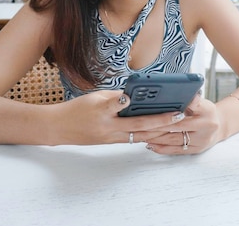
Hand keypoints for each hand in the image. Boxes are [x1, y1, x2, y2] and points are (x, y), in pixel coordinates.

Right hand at [52, 90, 186, 144]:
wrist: (58, 128)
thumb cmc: (77, 109)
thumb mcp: (95, 97)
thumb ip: (117, 97)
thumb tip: (136, 95)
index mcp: (104, 114)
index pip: (128, 111)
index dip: (147, 109)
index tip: (162, 104)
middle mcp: (110, 129)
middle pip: (141, 128)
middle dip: (162, 122)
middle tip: (180, 115)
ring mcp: (112, 138)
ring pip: (141, 136)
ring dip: (160, 132)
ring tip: (176, 124)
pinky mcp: (112, 142)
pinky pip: (134, 139)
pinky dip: (148, 135)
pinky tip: (160, 131)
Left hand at [143, 96, 222, 154]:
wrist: (219, 126)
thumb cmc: (205, 111)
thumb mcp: (201, 101)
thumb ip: (189, 99)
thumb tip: (171, 93)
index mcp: (207, 110)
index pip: (190, 106)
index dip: (175, 106)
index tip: (158, 106)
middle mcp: (206, 126)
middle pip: (176, 126)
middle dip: (156, 125)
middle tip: (139, 123)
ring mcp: (201, 140)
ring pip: (173, 139)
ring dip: (155, 137)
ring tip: (140, 133)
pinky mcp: (196, 150)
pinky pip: (176, 150)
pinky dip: (161, 148)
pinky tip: (150, 144)